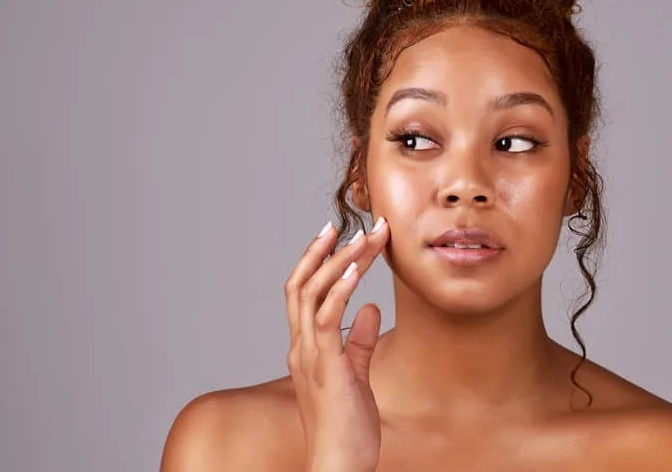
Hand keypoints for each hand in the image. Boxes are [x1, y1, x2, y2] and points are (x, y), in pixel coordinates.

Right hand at [285, 218, 390, 471]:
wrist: (339, 465)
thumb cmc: (348, 428)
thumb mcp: (357, 376)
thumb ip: (360, 342)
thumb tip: (370, 309)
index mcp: (306, 349)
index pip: (302, 293)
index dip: (315, 261)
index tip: (335, 234)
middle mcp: (301, 347)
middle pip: (301, 284)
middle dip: (323, 251)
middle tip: (349, 223)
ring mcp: (310, 356)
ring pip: (314, 293)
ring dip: (340, 262)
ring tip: (365, 238)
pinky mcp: (327, 366)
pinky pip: (328, 319)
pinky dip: (340, 290)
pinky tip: (358, 271)